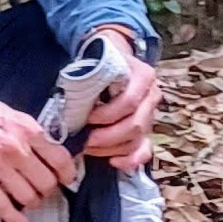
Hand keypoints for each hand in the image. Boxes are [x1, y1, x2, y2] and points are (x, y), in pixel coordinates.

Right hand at [0, 73, 75, 221]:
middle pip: (47, 182)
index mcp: (27, 128)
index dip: (67, 174)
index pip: (60, 159)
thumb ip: (27, 131)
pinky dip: (14, 218)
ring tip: (29, 199)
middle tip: (43, 188)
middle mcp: (17, 148)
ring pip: (28, 197)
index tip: (66, 178)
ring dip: (32, 202)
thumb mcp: (9, 111)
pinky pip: (3, 205)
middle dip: (48, 189)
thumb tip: (43, 147)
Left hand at [79, 24, 160, 171]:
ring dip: (111, 148)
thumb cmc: (101, 62)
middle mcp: (151, 96)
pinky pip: (144, 151)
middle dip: (107, 137)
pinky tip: (113, 162)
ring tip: (88, 146)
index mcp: (143, 76)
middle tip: (84, 140)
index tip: (86, 118)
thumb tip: (71, 101)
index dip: (106, 114)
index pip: (129, 103)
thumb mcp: (97, 61)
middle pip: (135, 125)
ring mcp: (151, 115)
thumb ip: (90, 77)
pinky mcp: (148, 131)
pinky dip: (130, 160)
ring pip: (136, 140)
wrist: (114, 59)